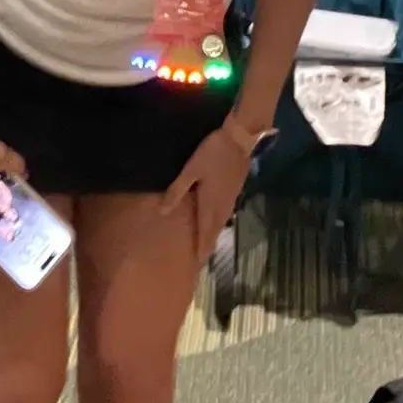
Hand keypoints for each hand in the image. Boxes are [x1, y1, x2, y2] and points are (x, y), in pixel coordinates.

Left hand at [160, 123, 258, 258]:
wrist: (240, 138)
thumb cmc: (212, 154)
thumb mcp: (190, 170)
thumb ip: (177, 191)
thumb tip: (162, 212)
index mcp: (210, 205)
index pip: (205, 234)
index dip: (200, 250)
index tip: (196, 264)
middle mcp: (222, 206)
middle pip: (214, 231)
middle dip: (206, 245)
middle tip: (200, 258)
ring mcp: (230, 198)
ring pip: (221, 222)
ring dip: (213, 234)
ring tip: (206, 243)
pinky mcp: (235, 189)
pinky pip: (225, 212)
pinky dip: (218, 221)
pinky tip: (216, 218)